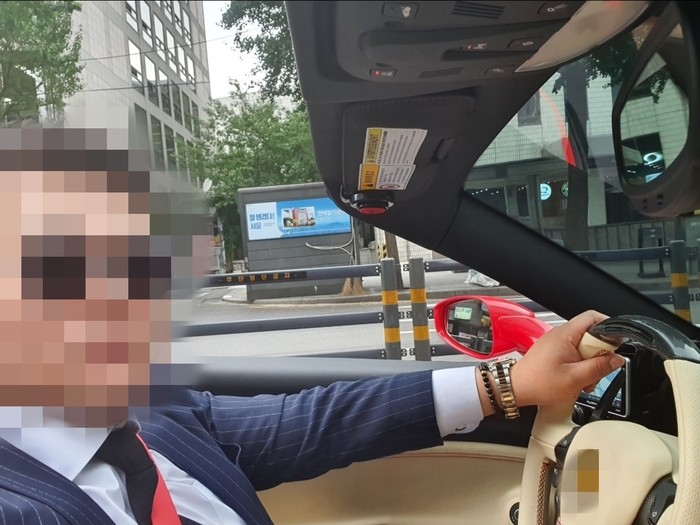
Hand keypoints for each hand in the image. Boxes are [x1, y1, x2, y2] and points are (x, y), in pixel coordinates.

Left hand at [510, 310, 625, 406]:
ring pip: (584, 347)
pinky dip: (579, 366)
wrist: (517, 389)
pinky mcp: (554, 352)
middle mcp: (560, 334)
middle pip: (591, 335)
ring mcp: (556, 343)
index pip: (593, 317)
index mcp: (565, 334)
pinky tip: (575, 379)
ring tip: (583, 379)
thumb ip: (599, 367)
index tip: (616, 344)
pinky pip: (575, 354)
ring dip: (589, 364)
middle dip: (599, 354)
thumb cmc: (538, 383)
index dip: (609, 328)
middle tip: (596, 370)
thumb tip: (617, 359)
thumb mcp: (575, 378)